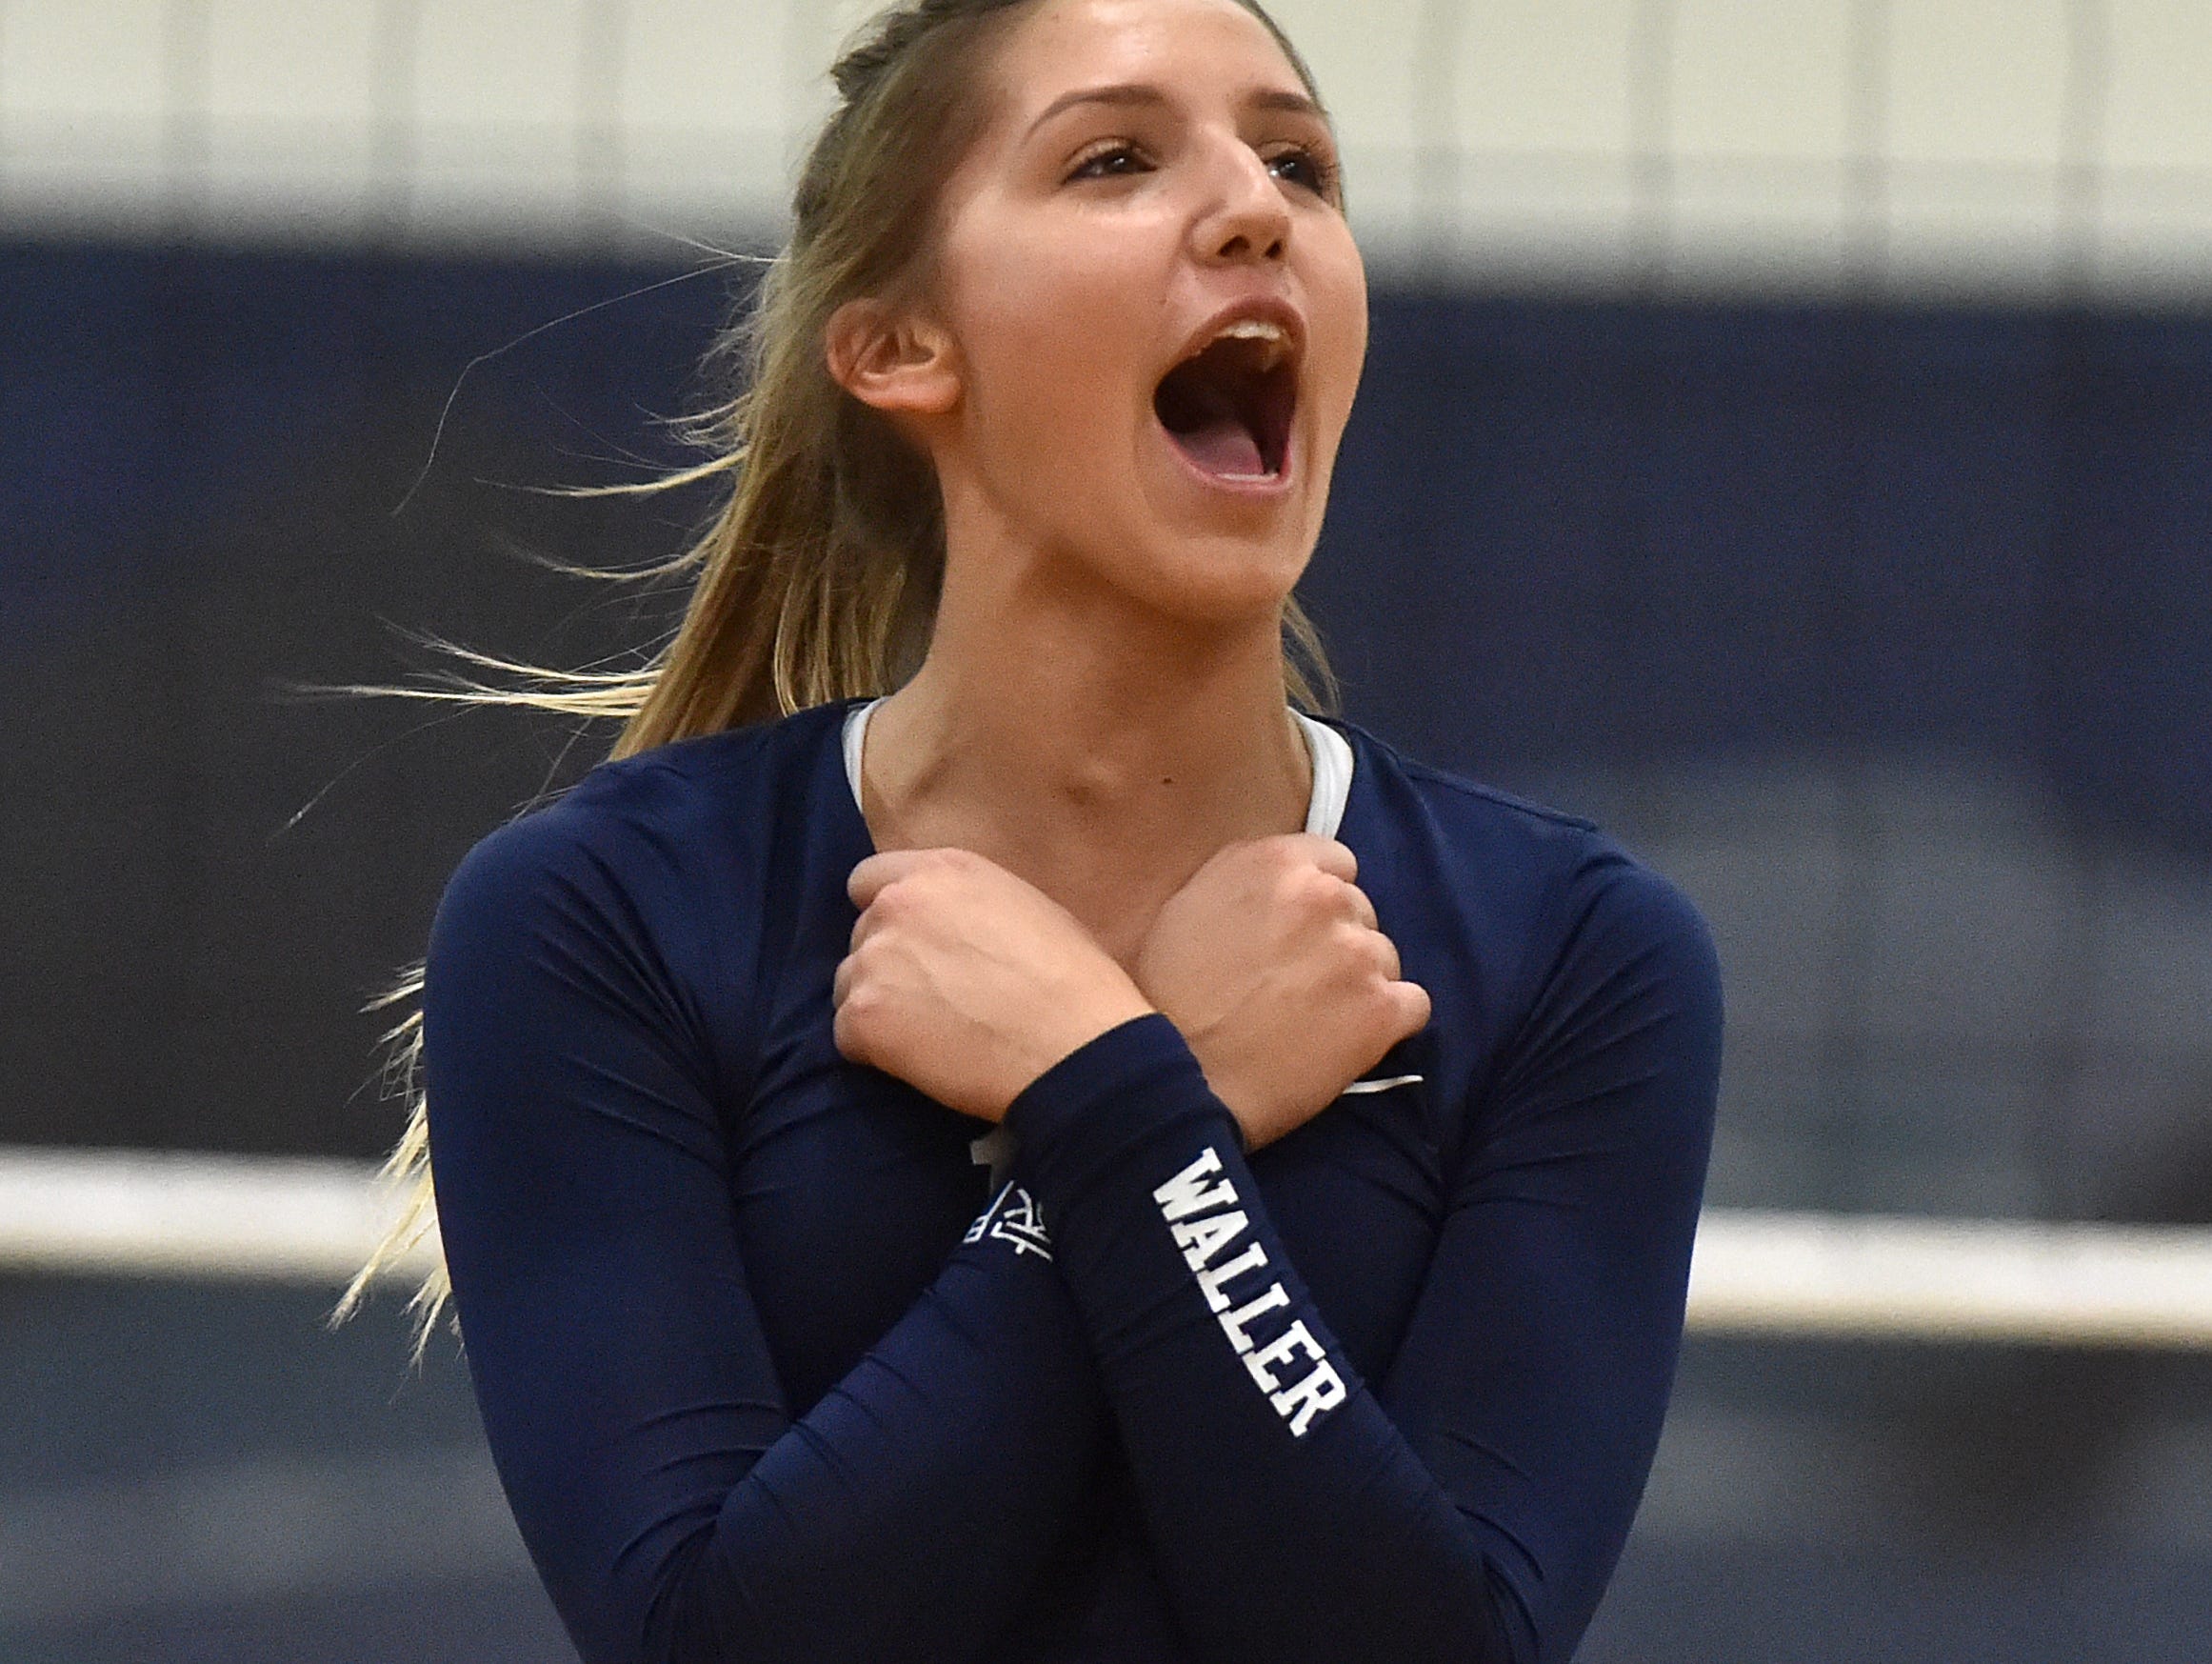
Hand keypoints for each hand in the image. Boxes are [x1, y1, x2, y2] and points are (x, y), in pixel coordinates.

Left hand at [834, 847, 1155, 1119]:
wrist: (1074, 1044)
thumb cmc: (1072, 979)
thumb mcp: (1026, 908)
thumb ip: (969, 905)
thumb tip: (952, 928)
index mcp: (941, 871)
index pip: (869, 880)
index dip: (886, 913)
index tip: (910, 943)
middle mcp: (898, 904)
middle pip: (861, 935)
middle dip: (887, 964)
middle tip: (932, 999)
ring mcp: (875, 959)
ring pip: (848, 984)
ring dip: (878, 1007)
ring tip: (928, 1036)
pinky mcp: (864, 1016)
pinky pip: (847, 1036)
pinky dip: (874, 1052)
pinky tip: (920, 1061)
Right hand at [1134, 835, 1430, 1149]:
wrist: (1177, 1077)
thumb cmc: (1168, 995)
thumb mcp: (1190, 906)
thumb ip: (1246, 881)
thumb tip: (1281, 885)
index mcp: (1276, 863)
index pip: (1336, 863)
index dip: (1319, 901)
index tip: (1300, 933)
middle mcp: (1324, 897)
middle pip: (1360, 912)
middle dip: (1338, 942)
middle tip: (1300, 984)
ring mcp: (1358, 953)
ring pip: (1385, 958)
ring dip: (1360, 983)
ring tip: (1317, 1020)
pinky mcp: (1381, 1010)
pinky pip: (1413, 1005)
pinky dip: (1389, 1024)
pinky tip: (1350, 1042)